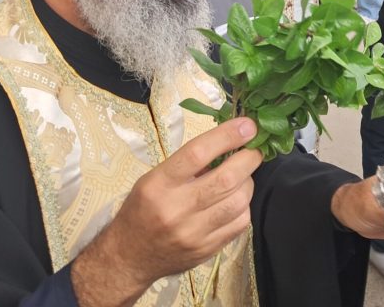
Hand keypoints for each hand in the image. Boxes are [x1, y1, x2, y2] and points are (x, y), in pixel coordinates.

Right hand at [71, 118, 261, 304]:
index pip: (198, 153)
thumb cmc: (142, 209)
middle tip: (255, 149)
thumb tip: (228, 144)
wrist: (129, 257)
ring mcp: (194, 233)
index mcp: (159, 184)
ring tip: (243, 176)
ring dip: (248, 182)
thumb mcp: (154, 179)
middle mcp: (176, 209)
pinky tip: (237, 199)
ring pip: (238, 201)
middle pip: (226, 179)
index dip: (227, 136)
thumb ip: (188, 164)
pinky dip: (244, 206)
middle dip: (248, 158)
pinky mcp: (207, 250)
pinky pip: (240, 223)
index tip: (248, 126)